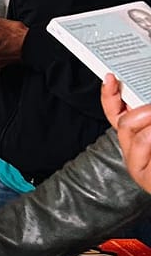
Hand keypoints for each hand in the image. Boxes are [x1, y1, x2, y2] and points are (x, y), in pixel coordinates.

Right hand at [103, 74, 150, 193]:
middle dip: (143, 111)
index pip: (114, 114)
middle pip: (123, 123)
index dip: (110, 96)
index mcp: (136, 136)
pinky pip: (143, 143)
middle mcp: (132, 151)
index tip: (110, 78)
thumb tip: (143, 101)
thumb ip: (145, 116)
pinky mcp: (145, 177)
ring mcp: (138, 165)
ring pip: (133, 133)